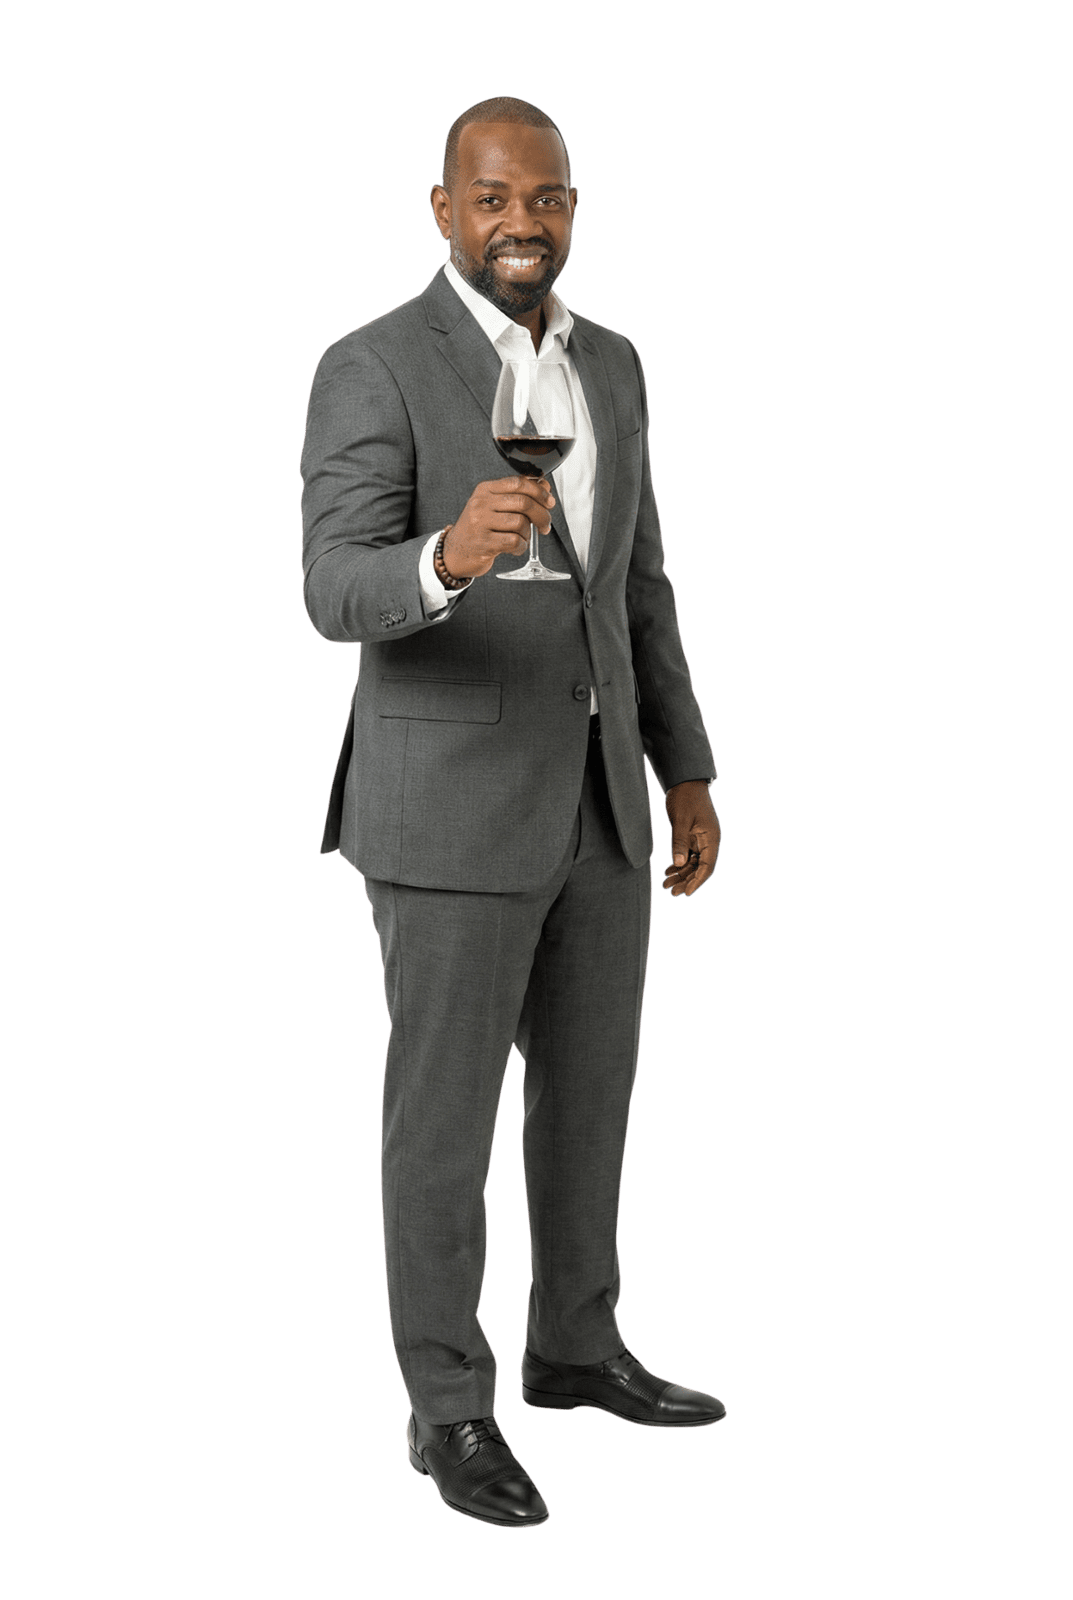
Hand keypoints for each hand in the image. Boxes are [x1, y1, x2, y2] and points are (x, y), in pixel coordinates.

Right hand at [442, 477, 555, 578]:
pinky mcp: (484, 543)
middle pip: (523, 502)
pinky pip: (515, 541)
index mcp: (485, 490)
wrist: (455, 552)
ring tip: (522, 538)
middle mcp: (481, 503)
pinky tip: (516, 548)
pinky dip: (521, 546)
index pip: (518, 483)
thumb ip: (517, 495)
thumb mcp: (493, 507)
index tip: (549, 502)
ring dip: (528, 534)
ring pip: (520, 523)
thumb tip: (544, 487)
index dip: (539, 492)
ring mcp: (480, 523)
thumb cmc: (478, 529)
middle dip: (541, 515)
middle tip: (545, 525)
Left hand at [661, 781, 720, 897]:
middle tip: (672, 892)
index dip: (697, 882)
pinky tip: (668, 871)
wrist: (685, 782)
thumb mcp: (681, 820)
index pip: (707, 867)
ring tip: (666, 885)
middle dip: (686, 881)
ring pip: (693, 864)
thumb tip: (679, 864)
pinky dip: (679, 864)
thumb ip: (679, 842)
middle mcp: (709, 841)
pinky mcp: (693, 837)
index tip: (686, 893)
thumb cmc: (686, 797)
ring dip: (681, 875)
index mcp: (712, 838)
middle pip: (700, 869)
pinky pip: (688, 856)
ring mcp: (702, 840)